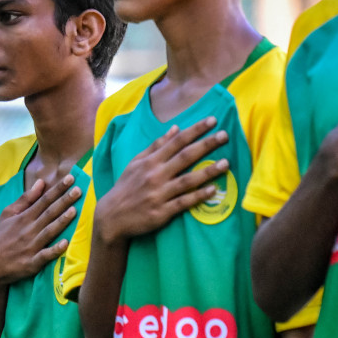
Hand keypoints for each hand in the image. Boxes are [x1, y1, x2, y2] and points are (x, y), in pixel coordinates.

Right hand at [0, 174, 81, 288]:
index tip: (70, 179)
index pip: (43, 200)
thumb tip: (41, 183)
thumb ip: (25, 199)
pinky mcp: (32, 263)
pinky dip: (54, 250)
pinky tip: (65, 243)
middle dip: (64, 201)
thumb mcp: (7, 214)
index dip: (57, 189)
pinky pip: (45, 256)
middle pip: (49, 213)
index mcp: (24, 217)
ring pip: (49, 231)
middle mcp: (29, 230)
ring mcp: (31, 247)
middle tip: (79, 190)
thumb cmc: (0, 237)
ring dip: (61, 221)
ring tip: (74, 210)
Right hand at [92, 118, 229, 246]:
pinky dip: (198, 196)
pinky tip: (213, 190)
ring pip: (187, 180)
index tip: (212, 120)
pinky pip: (183, 202)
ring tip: (226, 163)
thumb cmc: (126, 187)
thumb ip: (156, 146)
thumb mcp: (136, 163)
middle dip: (206, 144)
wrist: (112, 216)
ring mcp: (159, 194)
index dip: (195, 130)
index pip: (176, 142)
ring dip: (208, 171)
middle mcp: (155, 175)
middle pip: (184, 157)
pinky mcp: (162, 212)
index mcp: (149, 162)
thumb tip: (175, 128)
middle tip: (225, 135)